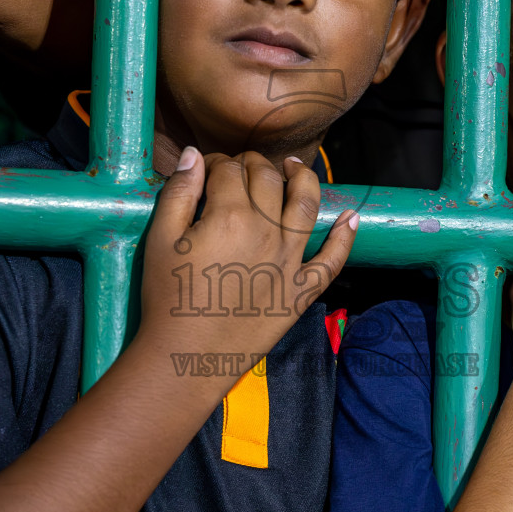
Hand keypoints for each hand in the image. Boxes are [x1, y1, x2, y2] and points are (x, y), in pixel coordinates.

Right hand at [137, 149, 356, 360]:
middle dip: (252, 165)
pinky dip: (346, 237)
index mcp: (229, 215)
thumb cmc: (167, 299)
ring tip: (294, 167)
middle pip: (266, 179)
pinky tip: (351, 217)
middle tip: (240, 168)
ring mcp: (289, 260)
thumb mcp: (161, 240)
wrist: (186, 355)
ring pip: (306, 204)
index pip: (228, 170)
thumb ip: (179, 192)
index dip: (216, 163)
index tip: (207, 169)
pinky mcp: (301, 290)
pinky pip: (332, 260)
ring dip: (302, 178)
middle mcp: (267, 231)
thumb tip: (196, 155)